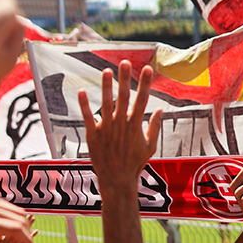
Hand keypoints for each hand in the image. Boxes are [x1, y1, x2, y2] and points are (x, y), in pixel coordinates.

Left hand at [79, 61, 161, 189]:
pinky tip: (81, 91)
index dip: (145, 83)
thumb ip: (155, 126)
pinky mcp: (93, 135)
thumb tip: (161, 109)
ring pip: (106, 104)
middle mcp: (121, 124)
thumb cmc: (135, 163)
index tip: (147, 68)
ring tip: (106, 71)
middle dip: (125, 79)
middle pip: (124, 97)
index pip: (142, 100)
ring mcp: (107, 129)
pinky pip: (88, 117)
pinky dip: (84, 105)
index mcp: (136, 125)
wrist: (118, 180)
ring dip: (106, 87)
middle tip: (124, 62)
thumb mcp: (150, 146)